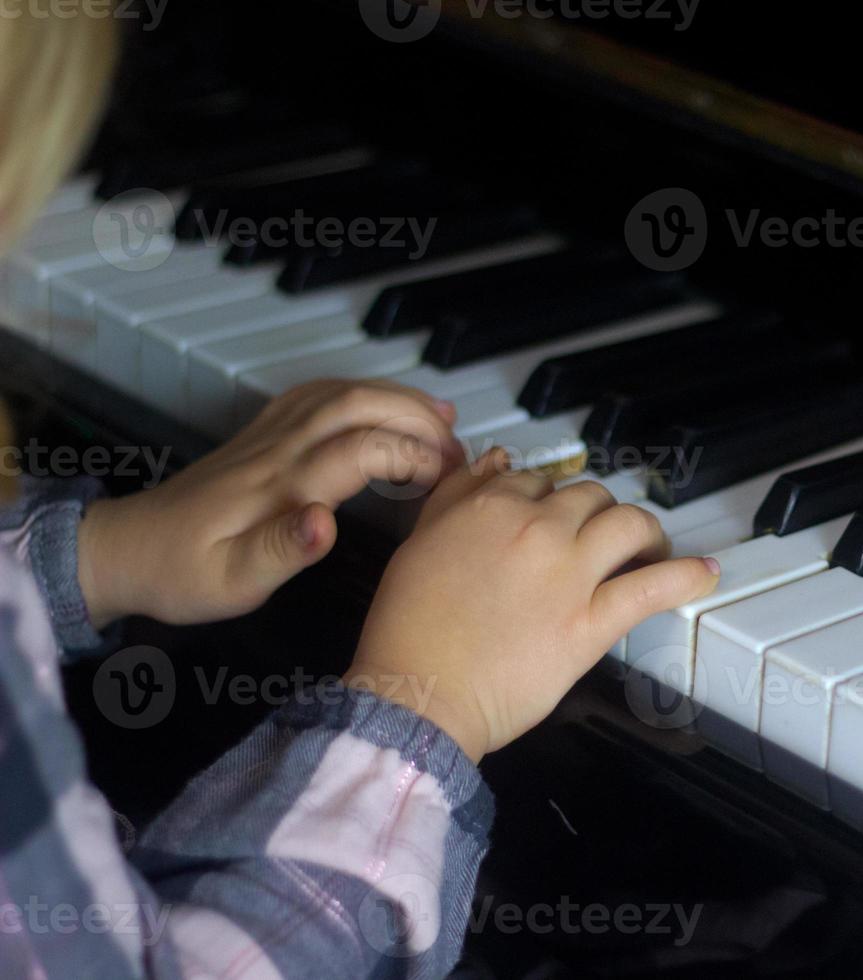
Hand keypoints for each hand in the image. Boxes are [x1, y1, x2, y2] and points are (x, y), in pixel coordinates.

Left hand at [77, 380, 462, 626]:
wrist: (127, 551)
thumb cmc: (184, 576)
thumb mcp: (233, 583)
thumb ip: (284, 550)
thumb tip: (328, 521)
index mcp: (281, 485)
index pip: (363, 449)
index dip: (414, 456)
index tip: (448, 478)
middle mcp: (278, 449)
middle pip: (359, 405)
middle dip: (418, 418)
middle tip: (460, 449)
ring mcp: (268, 435)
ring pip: (341, 392)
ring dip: (396, 397)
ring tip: (443, 418)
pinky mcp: (260, 435)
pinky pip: (316, 393)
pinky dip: (360, 390)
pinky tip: (381, 402)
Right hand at [345, 451, 720, 759]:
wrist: (418, 696)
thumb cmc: (409, 631)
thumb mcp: (419, 542)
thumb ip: (458, 494)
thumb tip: (494, 459)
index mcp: (489, 506)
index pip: (539, 480)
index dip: (551, 501)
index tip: (558, 519)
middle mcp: (535, 529)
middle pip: (591, 497)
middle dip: (599, 514)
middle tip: (602, 539)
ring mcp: (569, 573)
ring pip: (628, 525)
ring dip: (646, 532)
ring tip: (652, 548)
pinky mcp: (592, 622)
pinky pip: (652, 587)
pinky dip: (687, 576)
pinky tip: (706, 572)